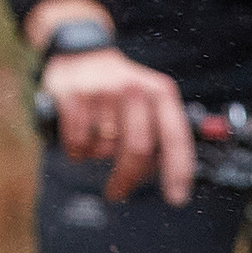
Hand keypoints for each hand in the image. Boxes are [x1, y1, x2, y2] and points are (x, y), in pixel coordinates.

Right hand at [41, 40, 194, 206]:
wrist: (82, 53)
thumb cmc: (123, 94)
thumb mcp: (151, 105)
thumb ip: (165, 139)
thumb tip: (175, 187)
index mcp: (161, 93)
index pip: (175, 137)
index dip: (178, 171)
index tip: (176, 198)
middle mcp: (134, 88)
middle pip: (138, 150)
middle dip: (128, 178)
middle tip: (118, 191)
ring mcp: (103, 89)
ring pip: (104, 149)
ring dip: (98, 155)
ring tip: (96, 141)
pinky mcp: (73, 93)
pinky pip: (78, 142)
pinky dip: (77, 150)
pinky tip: (80, 136)